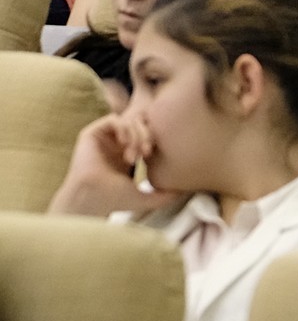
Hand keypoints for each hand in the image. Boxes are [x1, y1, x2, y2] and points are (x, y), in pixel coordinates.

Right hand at [48, 114, 177, 217]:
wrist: (92, 200)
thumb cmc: (114, 201)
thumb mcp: (146, 198)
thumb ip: (165, 195)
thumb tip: (184, 193)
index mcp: (126, 155)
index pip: (146, 135)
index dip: (153, 139)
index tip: (151, 155)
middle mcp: (114, 145)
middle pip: (140, 125)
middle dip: (147, 135)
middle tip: (146, 152)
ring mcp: (103, 139)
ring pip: (129, 120)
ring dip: (136, 134)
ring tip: (133, 153)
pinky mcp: (91, 135)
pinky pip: (113, 119)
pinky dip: (124, 128)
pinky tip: (125, 144)